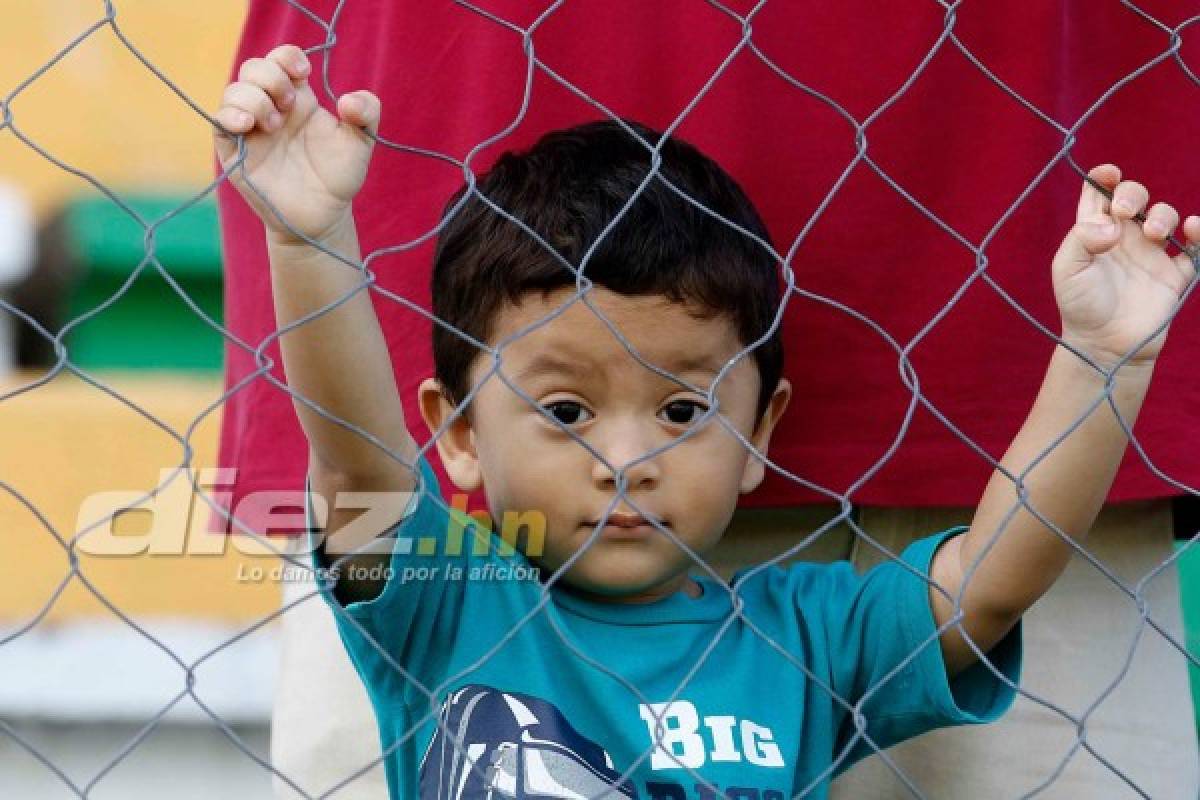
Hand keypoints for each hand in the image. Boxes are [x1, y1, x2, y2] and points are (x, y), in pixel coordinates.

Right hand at [213, 44, 379, 245]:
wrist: (323, 215)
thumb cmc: (339, 175)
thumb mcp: (362, 141)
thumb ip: (368, 113)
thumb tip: (348, 100)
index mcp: (298, 98)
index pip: (281, 60)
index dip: (287, 57)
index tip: (303, 74)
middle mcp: (271, 108)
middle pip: (253, 68)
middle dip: (270, 77)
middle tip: (290, 105)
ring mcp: (251, 129)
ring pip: (234, 91)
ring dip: (253, 98)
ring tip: (275, 124)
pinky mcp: (235, 151)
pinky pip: (219, 122)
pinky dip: (229, 115)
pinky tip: (247, 124)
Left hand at [1053, 164, 1198, 368]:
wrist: (1105, 344)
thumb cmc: (1081, 305)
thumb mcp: (1067, 269)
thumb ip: (1082, 239)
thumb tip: (1114, 225)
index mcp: (1093, 232)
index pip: (1099, 194)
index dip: (1104, 177)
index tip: (1110, 174)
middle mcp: (1122, 238)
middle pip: (1134, 197)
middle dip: (1133, 193)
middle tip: (1127, 212)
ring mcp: (1151, 254)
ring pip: (1164, 216)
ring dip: (1163, 215)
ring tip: (1154, 234)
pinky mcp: (1175, 274)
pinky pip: (1196, 247)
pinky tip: (1193, 229)